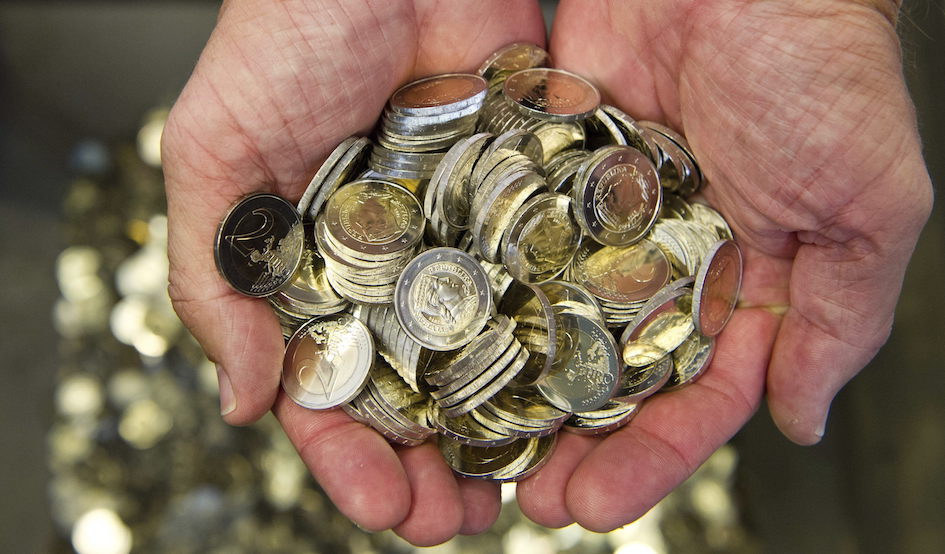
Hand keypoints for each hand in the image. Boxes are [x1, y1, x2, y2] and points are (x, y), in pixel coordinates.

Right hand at [161, 0, 545, 544]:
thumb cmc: (284, 37)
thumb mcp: (215, 155)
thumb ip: (217, 278)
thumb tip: (244, 400)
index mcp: (317, 277)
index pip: (329, 392)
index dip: (351, 459)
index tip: (382, 506)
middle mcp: (396, 273)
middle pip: (419, 395)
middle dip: (437, 467)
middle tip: (460, 522)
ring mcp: (466, 244)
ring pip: (492, 358)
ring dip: (508, 428)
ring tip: (531, 486)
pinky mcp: (527, 205)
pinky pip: (549, 284)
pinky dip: (565, 341)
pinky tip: (585, 393)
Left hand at [516, 0, 931, 531]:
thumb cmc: (820, 72)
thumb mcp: (865, 206)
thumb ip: (838, 317)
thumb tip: (801, 417)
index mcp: (743, 286)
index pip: (696, 397)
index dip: (651, 455)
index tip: (596, 502)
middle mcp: (666, 265)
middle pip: (613, 377)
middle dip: (574, 442)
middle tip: (527, 498)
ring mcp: (602, 224)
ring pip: (554, 324)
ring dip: (518, 386)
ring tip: (473, 445)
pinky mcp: (549, 176)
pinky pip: (513, 244)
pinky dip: (484, 292)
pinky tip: (447, 341)